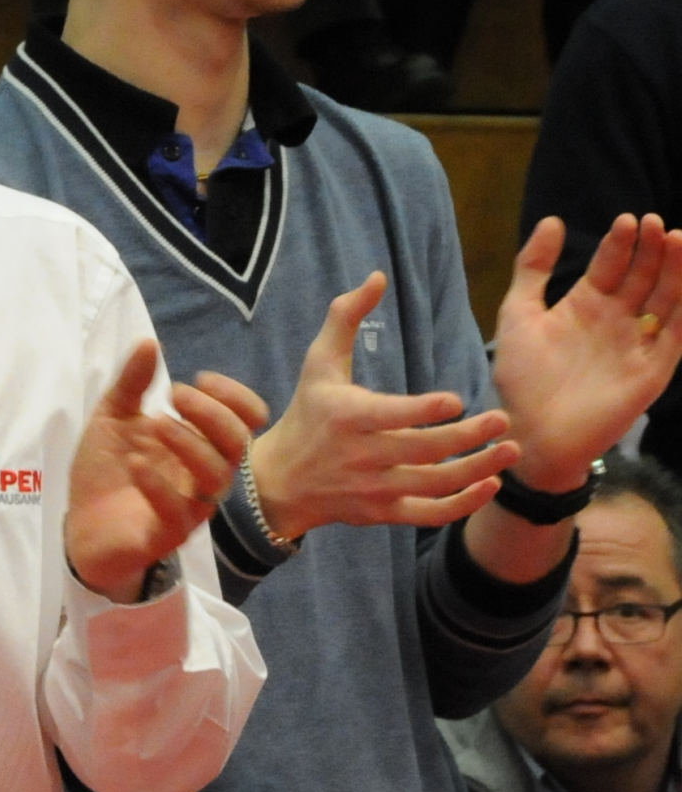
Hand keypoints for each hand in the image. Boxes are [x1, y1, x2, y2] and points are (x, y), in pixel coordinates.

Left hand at [64, 340, 268, 600]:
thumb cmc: (107, 470)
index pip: (246, 419)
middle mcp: (203, 474)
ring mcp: (190, 505)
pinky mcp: (168, 533)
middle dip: (213, 414)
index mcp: (200, 443)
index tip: (199, 378)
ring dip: (190, 443)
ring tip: (155, 424)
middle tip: (176, 394)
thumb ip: (131, 383)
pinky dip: (159, 485)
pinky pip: (178, 512)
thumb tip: (149, 343)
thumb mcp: (113, 417)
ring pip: (217, 476)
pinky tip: (136, 464)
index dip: (234, 396)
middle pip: (239, 444)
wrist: (80, 525)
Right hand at [247, 272, 516, 540]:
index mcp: (345, 416)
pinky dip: (462, 506)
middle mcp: (360, 455)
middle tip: (503, 419)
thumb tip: (377, 276)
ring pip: (433, 483)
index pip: (388, 416)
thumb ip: (345, 318)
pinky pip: (428, 514)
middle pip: (422, 450)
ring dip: (477, 469)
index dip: (423, 412)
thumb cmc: (307, 413)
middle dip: (467, 437)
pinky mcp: (382, 513)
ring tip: (510, 450)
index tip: (456, 401)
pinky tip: (489, 486)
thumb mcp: (317, 363)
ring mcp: (372, 488)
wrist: (280, 481)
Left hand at [490, 215, 681, 489]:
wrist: (531, 433)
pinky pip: (676, 336)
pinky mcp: (653, 371)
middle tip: (655, 223)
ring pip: (665, 300)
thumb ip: (533, 269)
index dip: (619, 243)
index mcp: (586, 305)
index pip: (610, 265)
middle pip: (643, 277)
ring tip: (678, 239)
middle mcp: (616, 320)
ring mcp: (637, 344)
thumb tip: (552, 220)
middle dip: (651, 250)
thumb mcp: (519, 314)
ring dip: (674, 271)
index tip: (626, 220)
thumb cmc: (521, 377)